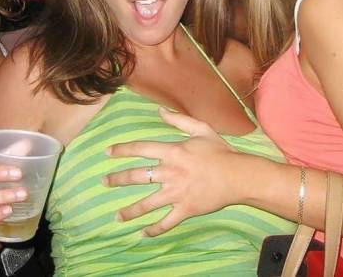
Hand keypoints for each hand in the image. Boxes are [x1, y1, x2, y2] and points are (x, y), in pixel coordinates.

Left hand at [105, 107, 240, 235]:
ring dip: (130, 211)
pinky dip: (154, 229)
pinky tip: (144, 233)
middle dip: (117, 180)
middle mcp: (170, 172)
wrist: (238, 176)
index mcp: (173, 151)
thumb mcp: (201, 129)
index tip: (107, 153)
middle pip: (137, 176)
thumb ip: (179, 120)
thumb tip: (159, 111)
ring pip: (147, 204)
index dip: (121, 150)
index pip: (140, 149)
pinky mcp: (185, 209)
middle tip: (104, 182)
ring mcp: (176, 193)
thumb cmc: (220, 151)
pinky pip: (166, 222)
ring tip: (117, 217)